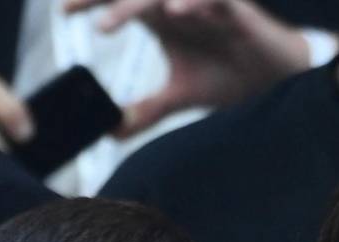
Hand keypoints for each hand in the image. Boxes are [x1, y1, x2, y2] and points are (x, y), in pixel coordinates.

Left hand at [63, 0, 313, 135]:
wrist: (277, 79)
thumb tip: (111, 132)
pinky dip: (191, 3)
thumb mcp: (180, 96)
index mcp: (162, 16)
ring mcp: (203, 3)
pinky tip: (173, 13)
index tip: (61, 13)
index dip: (89, 1)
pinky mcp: (234, 7)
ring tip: (105, 26)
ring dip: (131, 4)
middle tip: (69, 9)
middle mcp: (177, 3)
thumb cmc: (231, 77)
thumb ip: (146, 111)